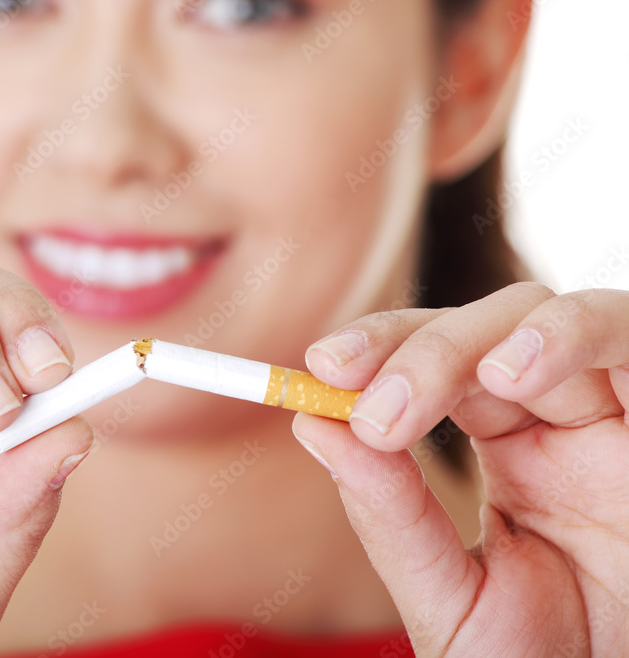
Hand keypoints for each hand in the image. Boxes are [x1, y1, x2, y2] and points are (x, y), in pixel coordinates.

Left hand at [293, 283, 628, 655]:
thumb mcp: (447, 595)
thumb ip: (387, 513)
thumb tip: (311, 425)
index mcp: (507, 443)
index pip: (436, 360)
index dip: (380, 347)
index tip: (321, 367)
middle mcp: (560, 416)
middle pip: (490, 326)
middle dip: (424, 350)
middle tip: (370, 403)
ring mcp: (616, 416)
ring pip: (563, 315)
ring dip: (503, 334)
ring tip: (476, 381)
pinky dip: (574, 335)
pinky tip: (518, 375)